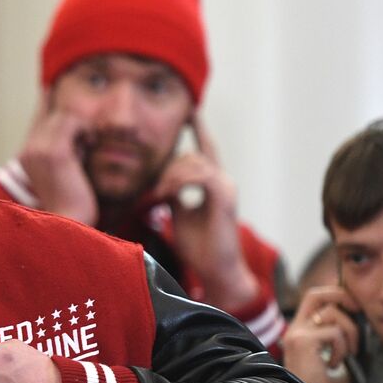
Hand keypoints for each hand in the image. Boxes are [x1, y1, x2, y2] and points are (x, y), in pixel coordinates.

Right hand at [16, 89, 97, 225]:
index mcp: (27, 155)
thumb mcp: (67, 172)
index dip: (45, 101)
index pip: (38, 117)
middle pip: (57, 114)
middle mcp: (28, 150)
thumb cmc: (74, 203)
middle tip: (86, 147)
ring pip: (66, 116)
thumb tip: (82, 131)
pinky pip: (75, 122)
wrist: (70, 223)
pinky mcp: (55, 151)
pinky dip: (86, 133)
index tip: (49, 86)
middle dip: (76, 126)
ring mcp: (39, 149)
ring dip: (82, 130)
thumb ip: (67, 150)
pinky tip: (88, 149)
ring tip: (86, 151)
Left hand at [150, 116, 258, 309]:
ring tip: (160, 196)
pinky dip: (181, 182)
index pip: (206, 149)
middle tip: (155, 193)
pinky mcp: (225, 198)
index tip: (191, 111)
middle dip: (168, 169)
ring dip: (171, 176)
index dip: (199, 129)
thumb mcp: (179, 214)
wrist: (216, 271)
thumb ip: (173, 195)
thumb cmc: (199, 247)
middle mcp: (224, 182)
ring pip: (195, 163)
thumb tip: (160, 183)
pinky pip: (201, 176)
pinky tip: (169, 194)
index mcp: (214, 184)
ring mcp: (227, 188)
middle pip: (191, 156)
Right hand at [282, 285, 361, 382]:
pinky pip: (334, 332)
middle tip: (358, 310)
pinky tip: (335, 365)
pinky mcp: (302, 342)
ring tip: (347, 354)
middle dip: (342, 296)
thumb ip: (339, 337)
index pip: (314, 299)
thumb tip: (360, 319)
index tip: (355, 308)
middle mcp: (294, 330)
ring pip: (332, 314)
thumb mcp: (336, 357)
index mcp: (300, 332)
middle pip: (316, 294)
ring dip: (350, 332)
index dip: (336, 296)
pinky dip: (343, 348)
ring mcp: (296, 335)